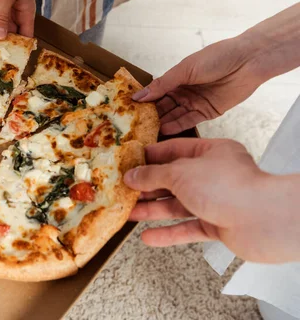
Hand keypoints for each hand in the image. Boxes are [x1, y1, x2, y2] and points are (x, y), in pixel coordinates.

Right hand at [124, 138, 299, 263]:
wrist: (264, 221)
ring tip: (129, 214)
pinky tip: (149, 237)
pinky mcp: (219, 225)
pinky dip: (169, 233)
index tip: (129, 163)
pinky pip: (189, 228)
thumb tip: (132, 175)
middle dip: (148, 187)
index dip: (151, 157)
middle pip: (174, 180)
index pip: (175, 150)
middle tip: (124, 191)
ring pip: (179, 205)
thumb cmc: (227, 187)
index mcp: (211, 152)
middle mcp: (214, 175)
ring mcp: (217, 201)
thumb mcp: (180, 173)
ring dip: (154, 211)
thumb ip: (153, 175)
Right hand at [132, 37, 264, 134]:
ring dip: (161, 122)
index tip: (127, 109)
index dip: (143, 100)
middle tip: (134, 125)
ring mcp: (194, 103)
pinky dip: (176, 126)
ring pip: (173, 115)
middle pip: (162, 106)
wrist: (248, 62)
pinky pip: (188, 121)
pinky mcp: (206, 112)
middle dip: (149, 114)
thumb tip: (138, 96)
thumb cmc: (217, 58)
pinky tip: (164, 130)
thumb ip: (162, 85)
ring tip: (146, 130)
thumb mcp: (185, 69)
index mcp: (176, 78)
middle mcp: (183, 91)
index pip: (155, 92)